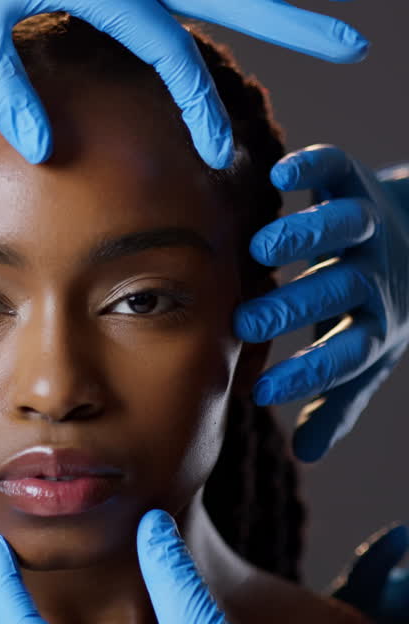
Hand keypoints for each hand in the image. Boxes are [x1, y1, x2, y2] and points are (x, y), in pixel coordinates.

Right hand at [234, 148, 408, 460]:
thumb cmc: (376, 305)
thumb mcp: (366, 355)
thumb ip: (336, 401)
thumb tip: (307, 455)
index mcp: (375, 322)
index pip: (344, 355)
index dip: (307, 374)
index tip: (262, 392)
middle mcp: (374, 273)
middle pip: (340, 291)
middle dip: (295, 308)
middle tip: (248, 323)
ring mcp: (367, 224)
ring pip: (344, 227)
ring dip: (306, 238)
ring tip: (262, 251)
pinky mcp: (354, 181)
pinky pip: (337, 169)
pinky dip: (312, 168)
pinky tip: (278, 178)